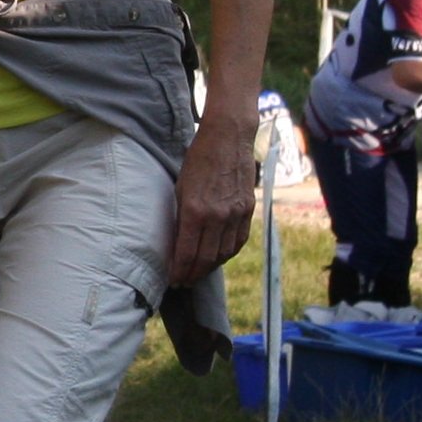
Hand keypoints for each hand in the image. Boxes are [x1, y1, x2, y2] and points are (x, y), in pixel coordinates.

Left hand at [169, 114, 255, 285]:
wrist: (227, 139)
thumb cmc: (197, 160)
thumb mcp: (180, 187)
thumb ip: (180, 216)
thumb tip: (176, 242)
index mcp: (195, 210)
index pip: (187, 252)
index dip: (179, 270)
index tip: (173, 279)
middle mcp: (217, 216)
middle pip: (205, 258)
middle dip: (193, 274)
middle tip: (183, 282)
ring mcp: (235, 215)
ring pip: (223, 253)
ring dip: (210, 267)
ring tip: (198, 273)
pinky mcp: (248, 211)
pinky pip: (238, 241)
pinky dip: (227, 254)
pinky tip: (218, 258)